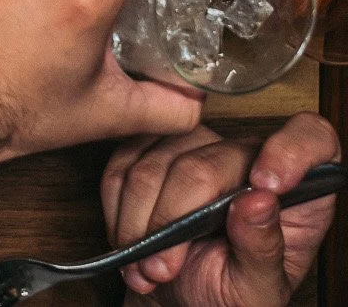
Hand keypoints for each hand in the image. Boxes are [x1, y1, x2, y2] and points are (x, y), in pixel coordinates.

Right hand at [102, 114, 338, 305]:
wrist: (181, 299)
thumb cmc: (230, 294)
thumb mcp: (261, 289)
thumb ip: (264, 249)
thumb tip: (260, 202)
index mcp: (297, 188)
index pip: (311, 138)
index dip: (291, 151)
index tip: (266, 186)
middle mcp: (247, 157)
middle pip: (208, 163)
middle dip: (175, 219)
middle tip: (165, 268)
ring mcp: (195, 146)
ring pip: (154, 165)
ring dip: (140, 223)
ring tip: (147, 264)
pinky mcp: (148, 148)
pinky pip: (121, 168)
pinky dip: (118, 211)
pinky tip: (131, 240)